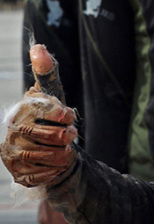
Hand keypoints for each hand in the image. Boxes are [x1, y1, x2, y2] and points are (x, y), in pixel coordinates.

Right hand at [1, 44, 77, 186]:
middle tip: (70, 136)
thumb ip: (47, 71)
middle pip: (51, 136)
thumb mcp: (51, 94)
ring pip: (47, 157)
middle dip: (67, 137)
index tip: (69, 117)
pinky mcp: (17, 171)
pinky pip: (40, 175)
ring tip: (66, 151)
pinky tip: (56, 166)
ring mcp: (12, 152)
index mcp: (22, 110)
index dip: (65, 115)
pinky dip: (54, 171)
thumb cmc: (49, 116)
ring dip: (63, 155)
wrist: (46, 147)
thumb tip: (38, 48)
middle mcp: (13, 131)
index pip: (47, 110)